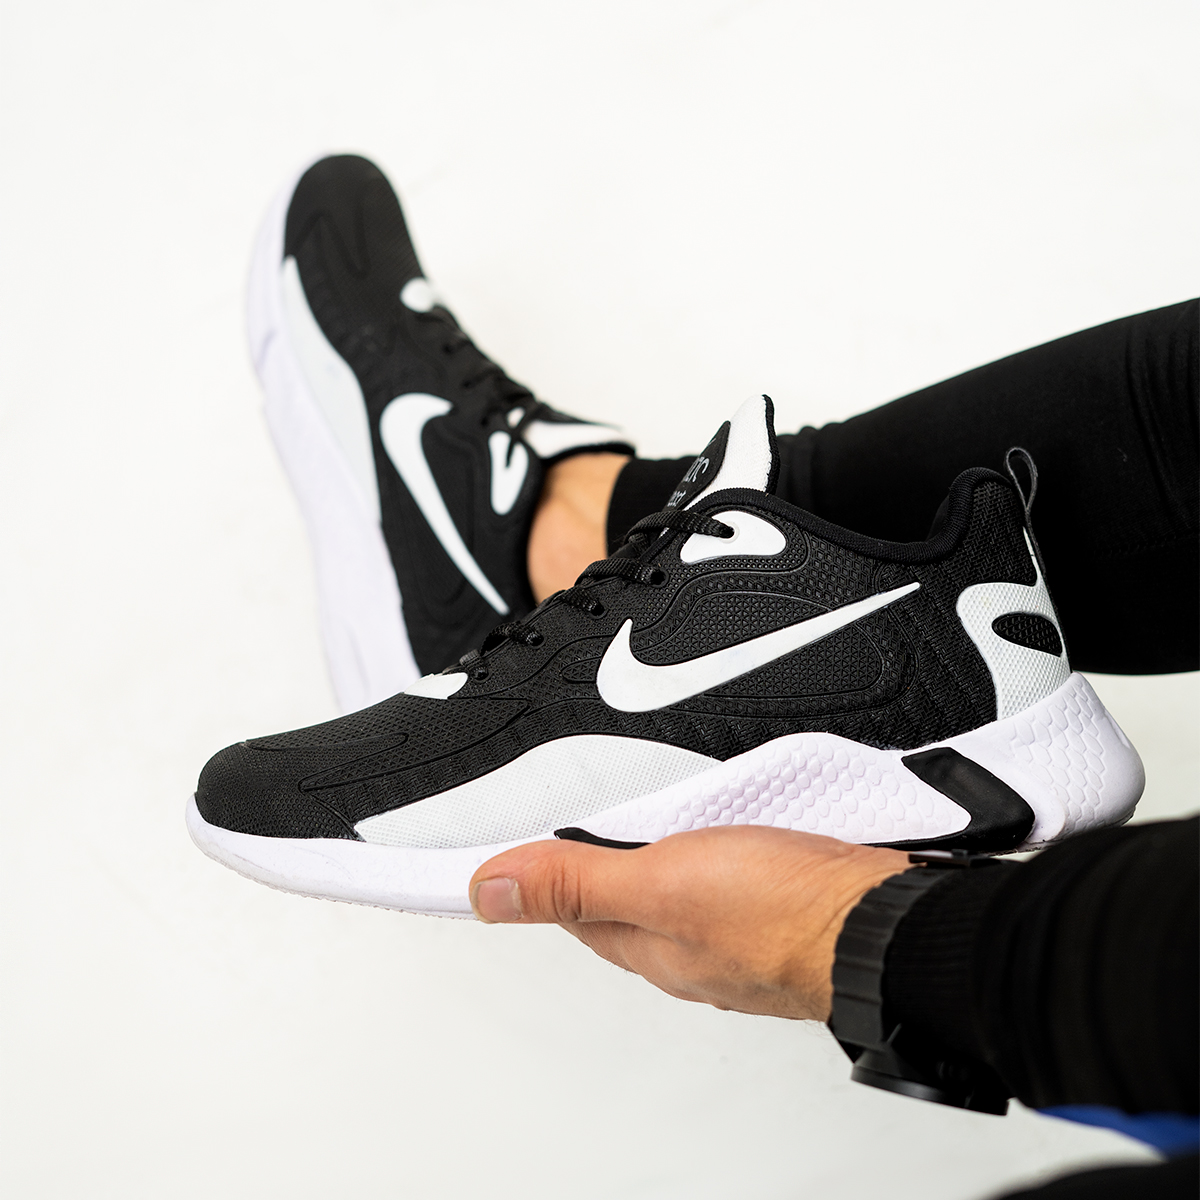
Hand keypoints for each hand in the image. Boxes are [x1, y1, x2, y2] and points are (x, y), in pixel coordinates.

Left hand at [469, 826, 909, 1020]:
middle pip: (626, 901)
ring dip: (665, 852)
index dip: (545, 873)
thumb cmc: (784, 914)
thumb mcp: (659, 883)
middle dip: (603, 860)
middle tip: (585, 818)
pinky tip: (731, 830)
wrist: (887, 923)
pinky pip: (731, 877)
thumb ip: (576, 882)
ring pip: (682, 887)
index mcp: (649, 947)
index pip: (574, 910)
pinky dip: (718, 851)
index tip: (526, 846)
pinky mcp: (782, 907)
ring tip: (652, 813)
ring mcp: (740, 930)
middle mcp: (691, 947)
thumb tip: (489, 891)